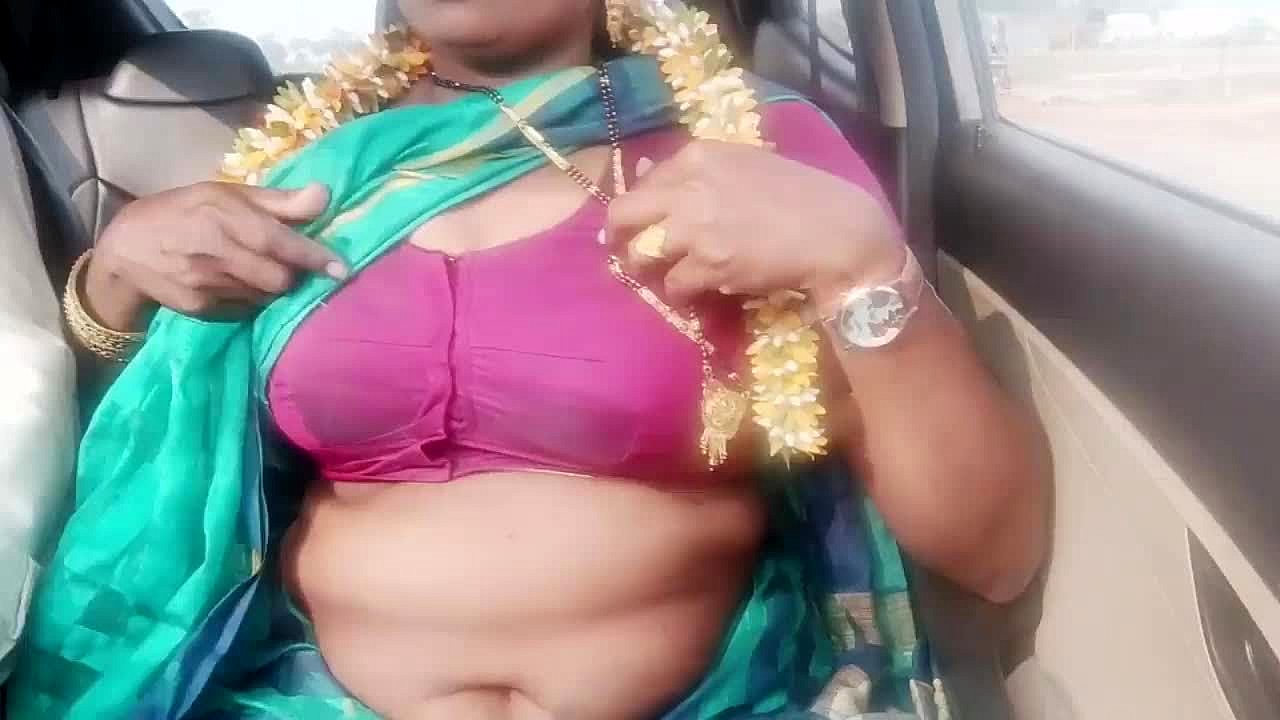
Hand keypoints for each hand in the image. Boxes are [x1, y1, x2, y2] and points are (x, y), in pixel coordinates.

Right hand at [85, 182, 344, 329]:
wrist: (125, 248)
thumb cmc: (184, 212)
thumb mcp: (226, 194)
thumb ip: (279, 201)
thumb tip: (326, 195)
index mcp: (224, 217)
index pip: (279, 242)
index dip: (313, 257)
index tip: (342, 269)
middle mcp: (216, 253)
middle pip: (278, 280)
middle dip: (291, 275)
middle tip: (288, 265)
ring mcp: (206, 285)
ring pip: (263, 297)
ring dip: (271, 288)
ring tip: (257, 270)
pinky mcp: (200, 309)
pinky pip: (243, 310)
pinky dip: (248, 299)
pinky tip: (234, 284)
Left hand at [604, 141, 901, 305]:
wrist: (835, 230)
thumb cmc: (798, 193)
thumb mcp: (744, 164)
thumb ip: (694, 170)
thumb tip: (644, 171)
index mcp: (698, 156)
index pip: (644, 181)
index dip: (638, 207)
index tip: (637, 223)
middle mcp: (688, 188)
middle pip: (624, 215)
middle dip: (618, 237)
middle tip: (625, 253)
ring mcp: (695, 229)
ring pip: (642, 255)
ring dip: (650, 268)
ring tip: (666, 274)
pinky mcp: (709, 265)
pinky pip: (674, 285)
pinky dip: (682, 292)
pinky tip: (699, 290)